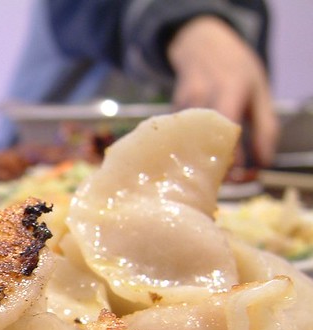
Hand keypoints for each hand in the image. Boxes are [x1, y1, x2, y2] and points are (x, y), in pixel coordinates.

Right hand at [167, 15, 277, 165]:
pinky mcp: (169, 112)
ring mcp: (182, 104)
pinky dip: (187, 153)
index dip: (233, 156)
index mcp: (230, 88)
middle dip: (213, 166)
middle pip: (204, 140)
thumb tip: (264, 162)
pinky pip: (177, 139)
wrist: (201, 44)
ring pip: (187, 143)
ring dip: (198, 162)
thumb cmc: (236, 69)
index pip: (229, 129)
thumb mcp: (259, 92)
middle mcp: (202, 95)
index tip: (239, 174)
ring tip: (208, 172)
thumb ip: (266, 127)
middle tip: (224, 179)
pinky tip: (195, 159)